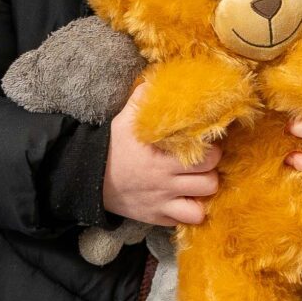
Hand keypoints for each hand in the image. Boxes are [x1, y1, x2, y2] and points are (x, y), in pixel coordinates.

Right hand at [103, 83, 221, 228]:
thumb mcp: (125, 121)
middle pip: (209, 182)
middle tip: (205, 163)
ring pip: (202, 206)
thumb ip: (143, 100)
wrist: (89, 179)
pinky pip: (186, 221)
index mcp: (162, 159)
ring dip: (203, 194)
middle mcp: (166, 184)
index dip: (212, 150)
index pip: (207, 158)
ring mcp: (162, 204)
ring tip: (198, 182)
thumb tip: (159, 79)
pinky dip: (191, 211)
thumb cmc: (112, 148)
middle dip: (212, 172)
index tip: (207, 144)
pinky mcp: (157, 218)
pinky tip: (187, 199)